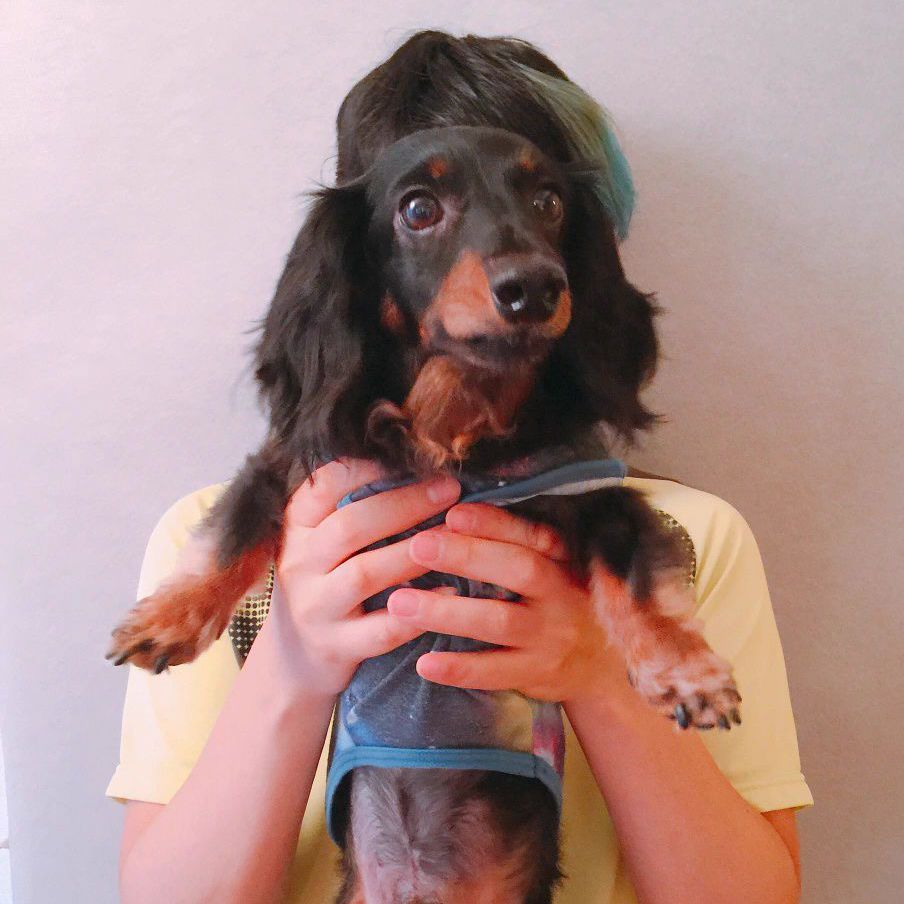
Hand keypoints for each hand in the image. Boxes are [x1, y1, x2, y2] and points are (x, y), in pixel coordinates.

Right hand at [262, 459, 461, 696]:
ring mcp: (316, 607)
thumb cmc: (323, 582)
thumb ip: (352, 505)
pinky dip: (418, 610)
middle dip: (405, 504)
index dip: (370, 466)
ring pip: (365, 574)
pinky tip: (452, 591)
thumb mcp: (319, 540)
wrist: (294, 659)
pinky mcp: (337, 646)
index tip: (414, 456)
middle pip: (351, 526)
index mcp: (297, 526)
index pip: (326, 484)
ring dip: (412, 552)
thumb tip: (415, 461)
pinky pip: (382, 629)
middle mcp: (300, 563)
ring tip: (454, 535)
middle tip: (449, 489)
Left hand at [385, 501, 633, 703]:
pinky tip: (424, 662)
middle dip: (467, 556)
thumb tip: (453, 510)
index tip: (453, 513)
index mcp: (563, 558)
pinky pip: (495, 672)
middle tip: (417, 546)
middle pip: (519, 570)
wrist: (604, 666)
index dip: (493, 523)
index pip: (532, 534)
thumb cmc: (562, 600)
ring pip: (500, 622)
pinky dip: (459, 668)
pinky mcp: (536, 674)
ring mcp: (549, 637)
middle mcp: (561, 594)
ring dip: (448, 612)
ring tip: (400, 602)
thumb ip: (516, 540)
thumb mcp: (555, 564)